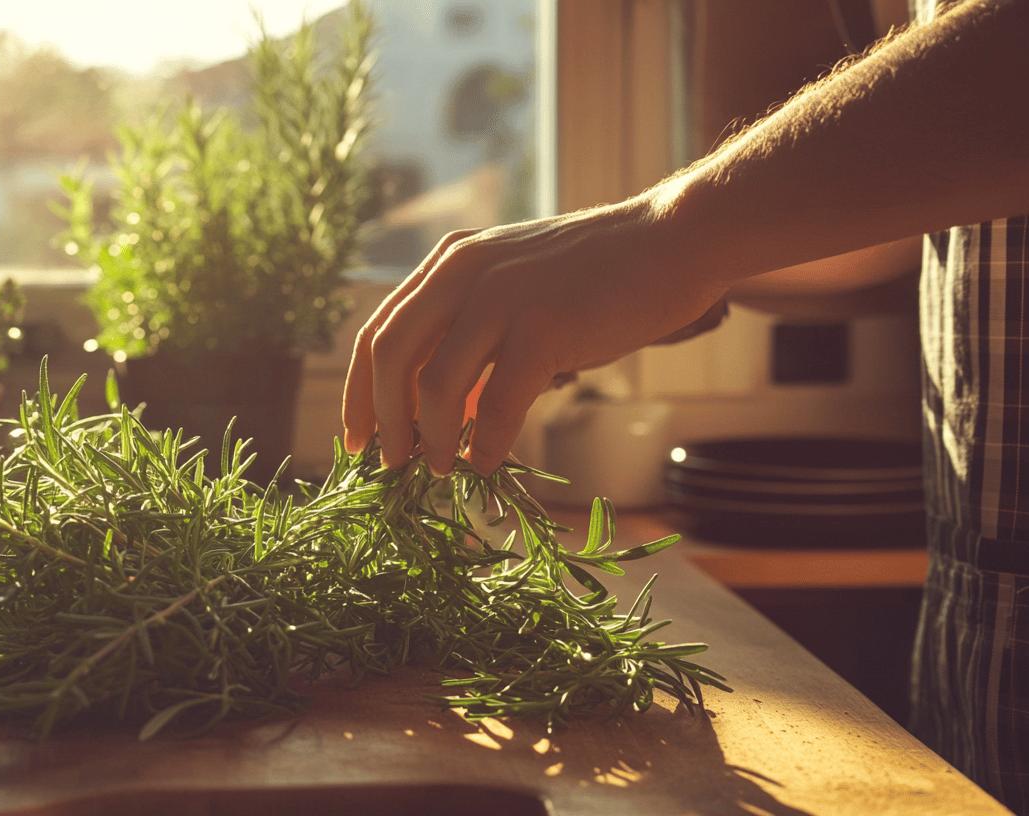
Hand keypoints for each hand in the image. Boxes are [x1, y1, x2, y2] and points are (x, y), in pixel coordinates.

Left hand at [342, 200, 727, 474]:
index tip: (357, 438)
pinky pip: (496, 404)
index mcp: (449, 262)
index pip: (378, 331)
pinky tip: (487, 463)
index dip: (358, 392)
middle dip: (382, 420)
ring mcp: (502, 298)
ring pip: (434, 385)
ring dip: (430, 439)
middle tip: (390, 463)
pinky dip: (486, 444)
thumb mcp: (513, 288)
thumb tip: (440, 413)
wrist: (670, 239)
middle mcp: (463, 272)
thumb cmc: (594, 275)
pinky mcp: (543, 328)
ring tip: (440, 470)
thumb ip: (471, 335)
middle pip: (389, 358)